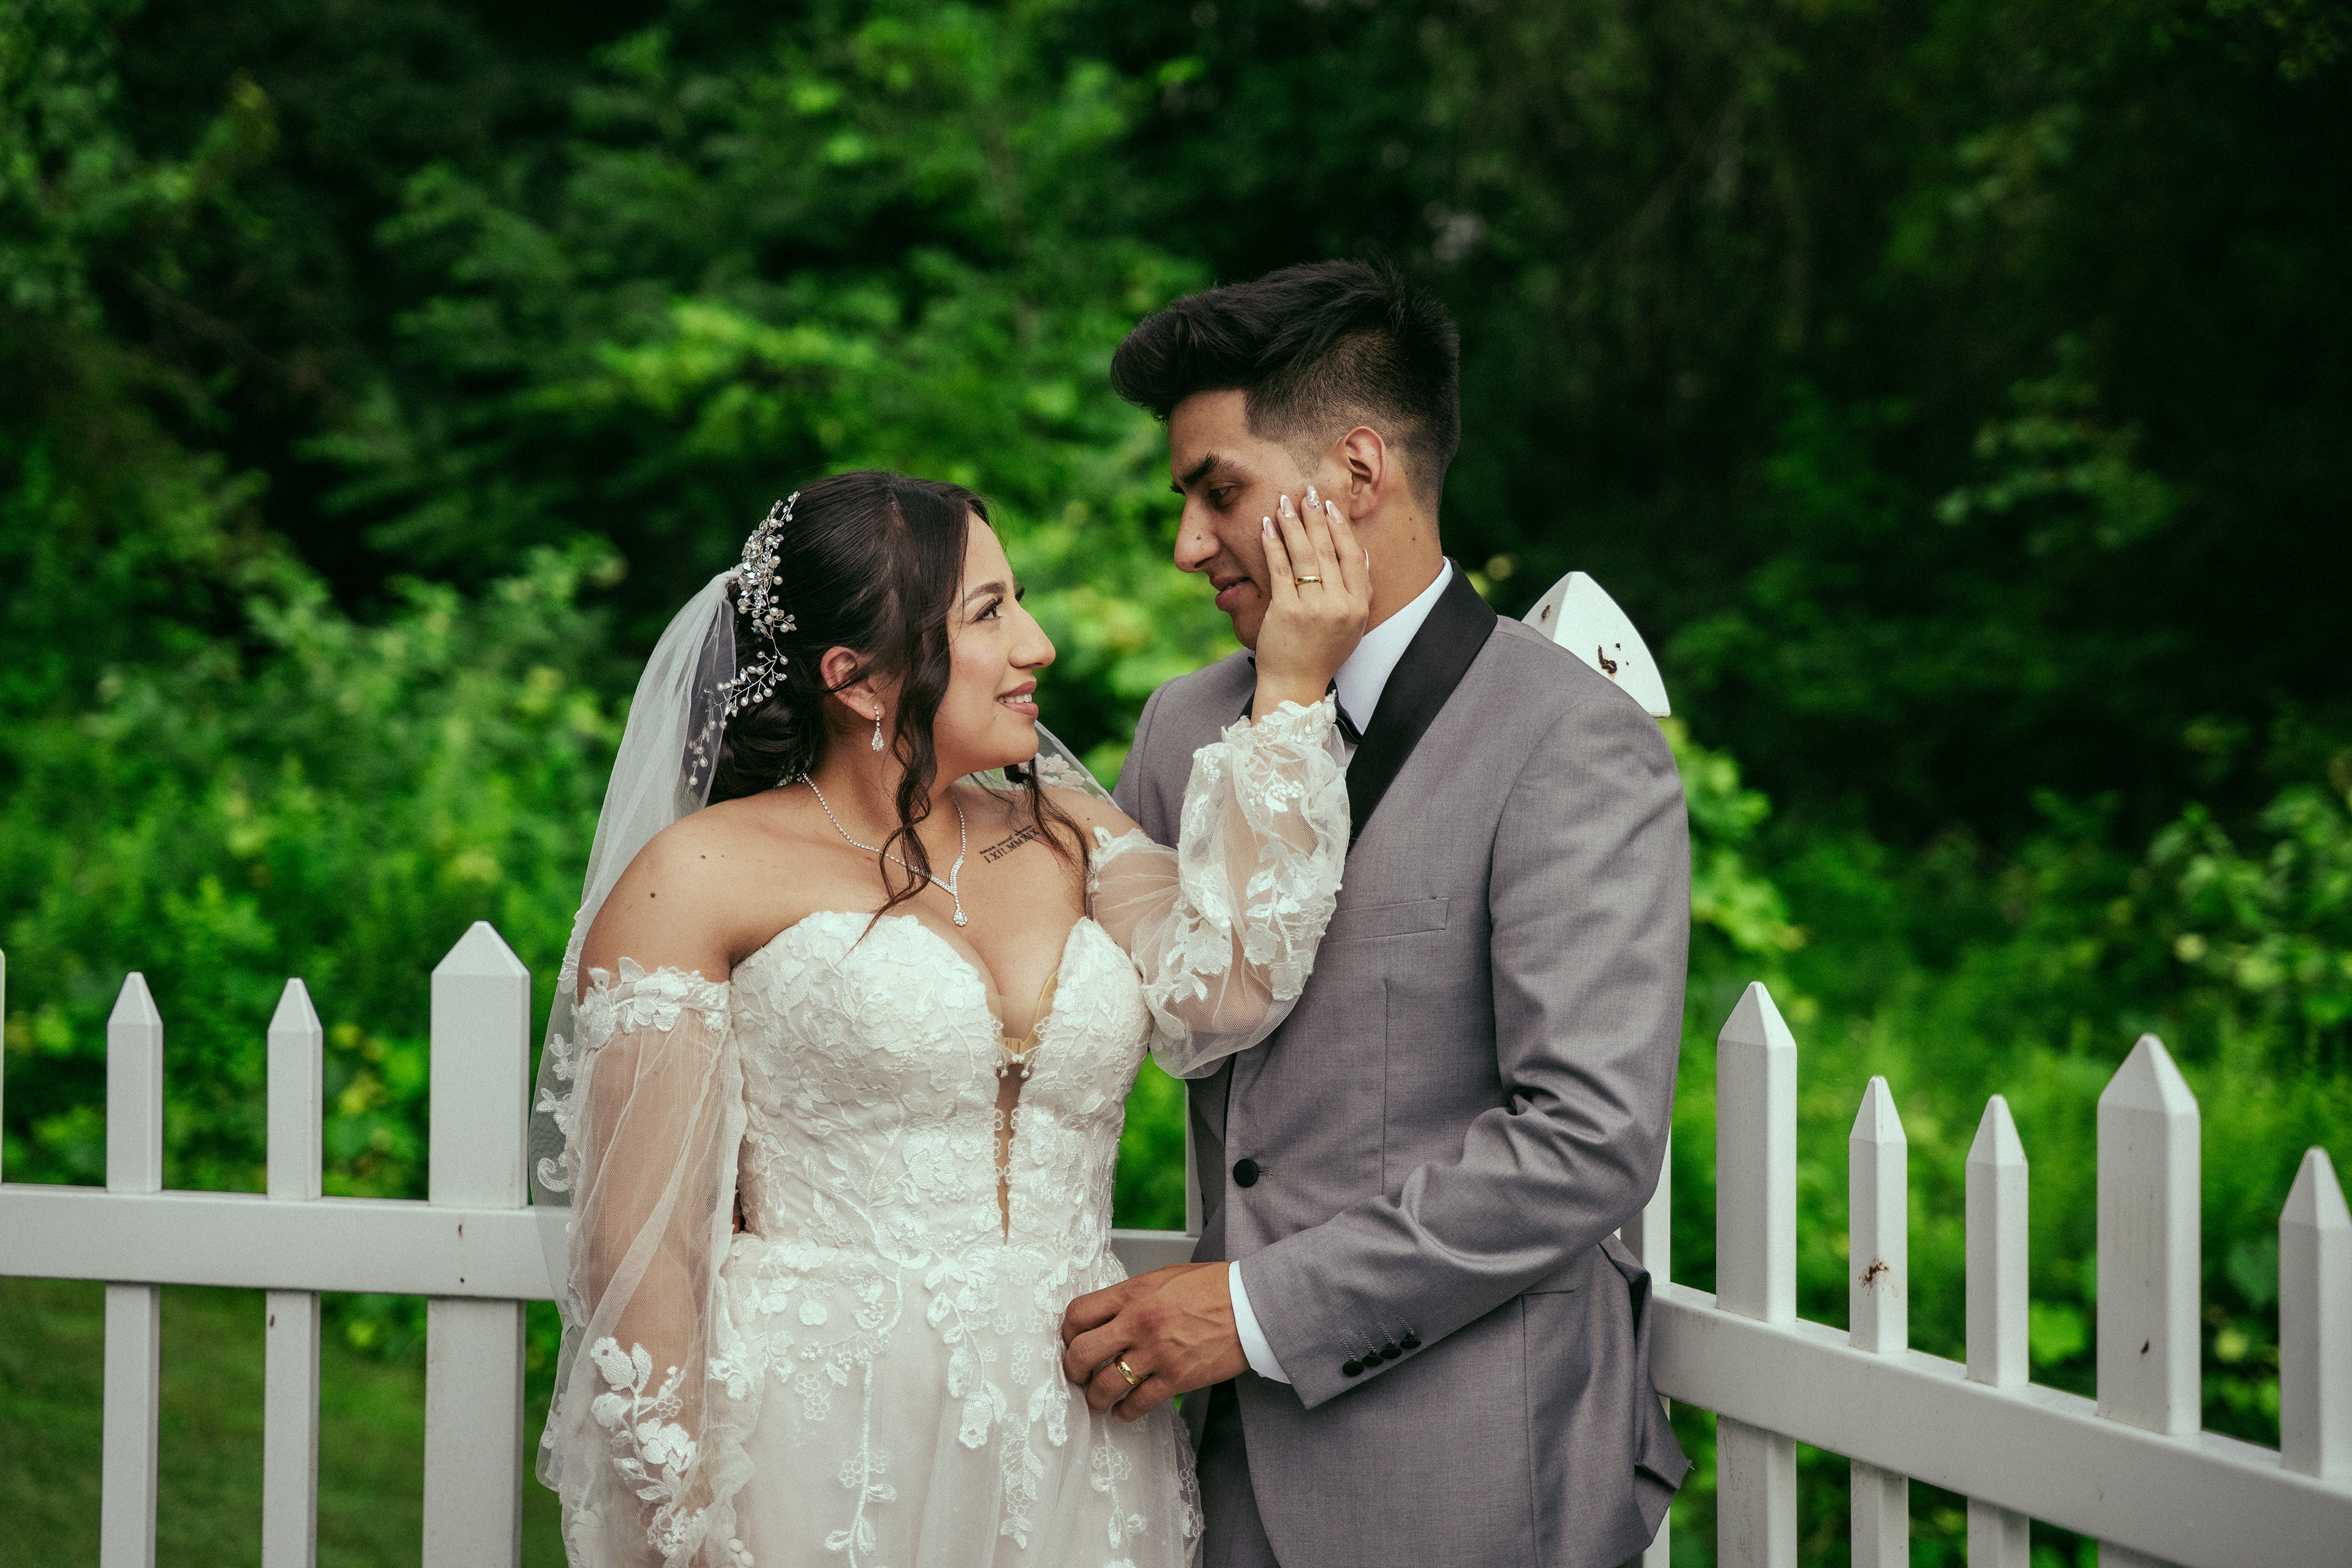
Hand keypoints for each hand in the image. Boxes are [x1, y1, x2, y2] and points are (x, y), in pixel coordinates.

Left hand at [1059, 1261, 1248, 1421]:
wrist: (1252, 1305)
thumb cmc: (1213, 1287)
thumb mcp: (1163, 1278)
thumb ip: (1132, 1296)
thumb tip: (1107, 1314)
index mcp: (1132, 1293)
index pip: (1078, 1314)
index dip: (1066, 1333)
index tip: (1069, 1342)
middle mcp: (1138, 1323)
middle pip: (1081, 1353)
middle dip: (1072, 1370)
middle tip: (1076, 1376)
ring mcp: (1156, 1353)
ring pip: (1105, 1385)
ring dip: (1096, 1398)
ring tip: (1098, 1399)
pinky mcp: (1176, 1378)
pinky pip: (1137, 1404)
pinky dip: (1125, 1412)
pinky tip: (1124, 1411)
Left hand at [1253, 487, 1371, 719]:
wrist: (1295, 685)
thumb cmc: (1321, 654)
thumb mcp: (1352, 626)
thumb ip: (1359, 591)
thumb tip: (1361, 552)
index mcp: (1359, 607)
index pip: (1352, 557)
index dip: (1341, 528)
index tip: (1331, 506)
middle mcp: (1340, 606)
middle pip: (1328, 550)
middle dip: (1316, 517)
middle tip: (1307, 492)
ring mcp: (1313, 608)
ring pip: (1304, 555)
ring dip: (1293, 524)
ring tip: (1284, 502)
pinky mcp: (1286, 611)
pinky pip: (1280, 568)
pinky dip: (1273, 544)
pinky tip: (1267, 525)